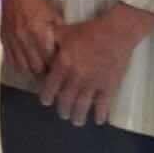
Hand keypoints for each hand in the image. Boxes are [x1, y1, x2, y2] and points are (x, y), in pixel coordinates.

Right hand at [0, 0, 63, 76]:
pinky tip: (26, 66)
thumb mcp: (55, 16)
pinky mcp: (3, 38)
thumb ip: (61, 34)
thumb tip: (69, 51)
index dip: (56, 71)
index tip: (62, 75)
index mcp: (39, 32)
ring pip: (22, 66)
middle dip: (45, 75)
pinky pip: (10, 59)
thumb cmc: (38, 2)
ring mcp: (12, 39)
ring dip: (32, 72)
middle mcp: (24, 39)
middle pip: (35, 67)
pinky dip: (19, 65)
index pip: (49, 61)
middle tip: (53, 79)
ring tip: (40, 74)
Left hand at [38, 3, 153, 124]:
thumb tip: (37, 42)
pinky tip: (99, 121)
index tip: (45, 101)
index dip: (47, 95)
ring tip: (76, 122)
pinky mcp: (109, 85)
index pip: (51, 85)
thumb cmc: (88, 30)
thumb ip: (50, 40)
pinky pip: (104, 103)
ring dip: (78, 115)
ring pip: (83, 104)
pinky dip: (101, 113)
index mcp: (63, 64)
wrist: (115, 32)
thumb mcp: (63, 32)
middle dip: (63, 108)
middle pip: (66, 98)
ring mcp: (93, 82)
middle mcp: (76, 76)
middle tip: (62, 114)